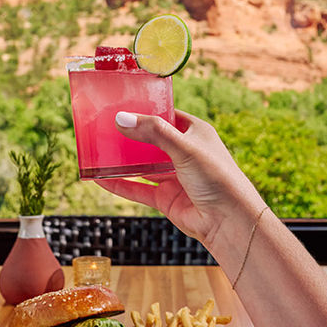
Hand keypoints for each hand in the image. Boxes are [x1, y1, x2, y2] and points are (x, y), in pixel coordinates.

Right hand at [96, 110, 265, 248]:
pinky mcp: (165, 198)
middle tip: (103, 127)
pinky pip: (138, 188)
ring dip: (122, 160)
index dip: (146, 111)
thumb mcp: (184, 147)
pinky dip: (119, 184)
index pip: (167, 116)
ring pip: (142, 165)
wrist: (229, 220)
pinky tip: (100, 178)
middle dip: (130, 135)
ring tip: (97, 150)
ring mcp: (174, 176)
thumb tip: (121, 119)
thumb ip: (153, 132)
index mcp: (195, 133)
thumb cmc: (217, 177)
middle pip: (151, 140)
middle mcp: (184, 153)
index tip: (121, 105)